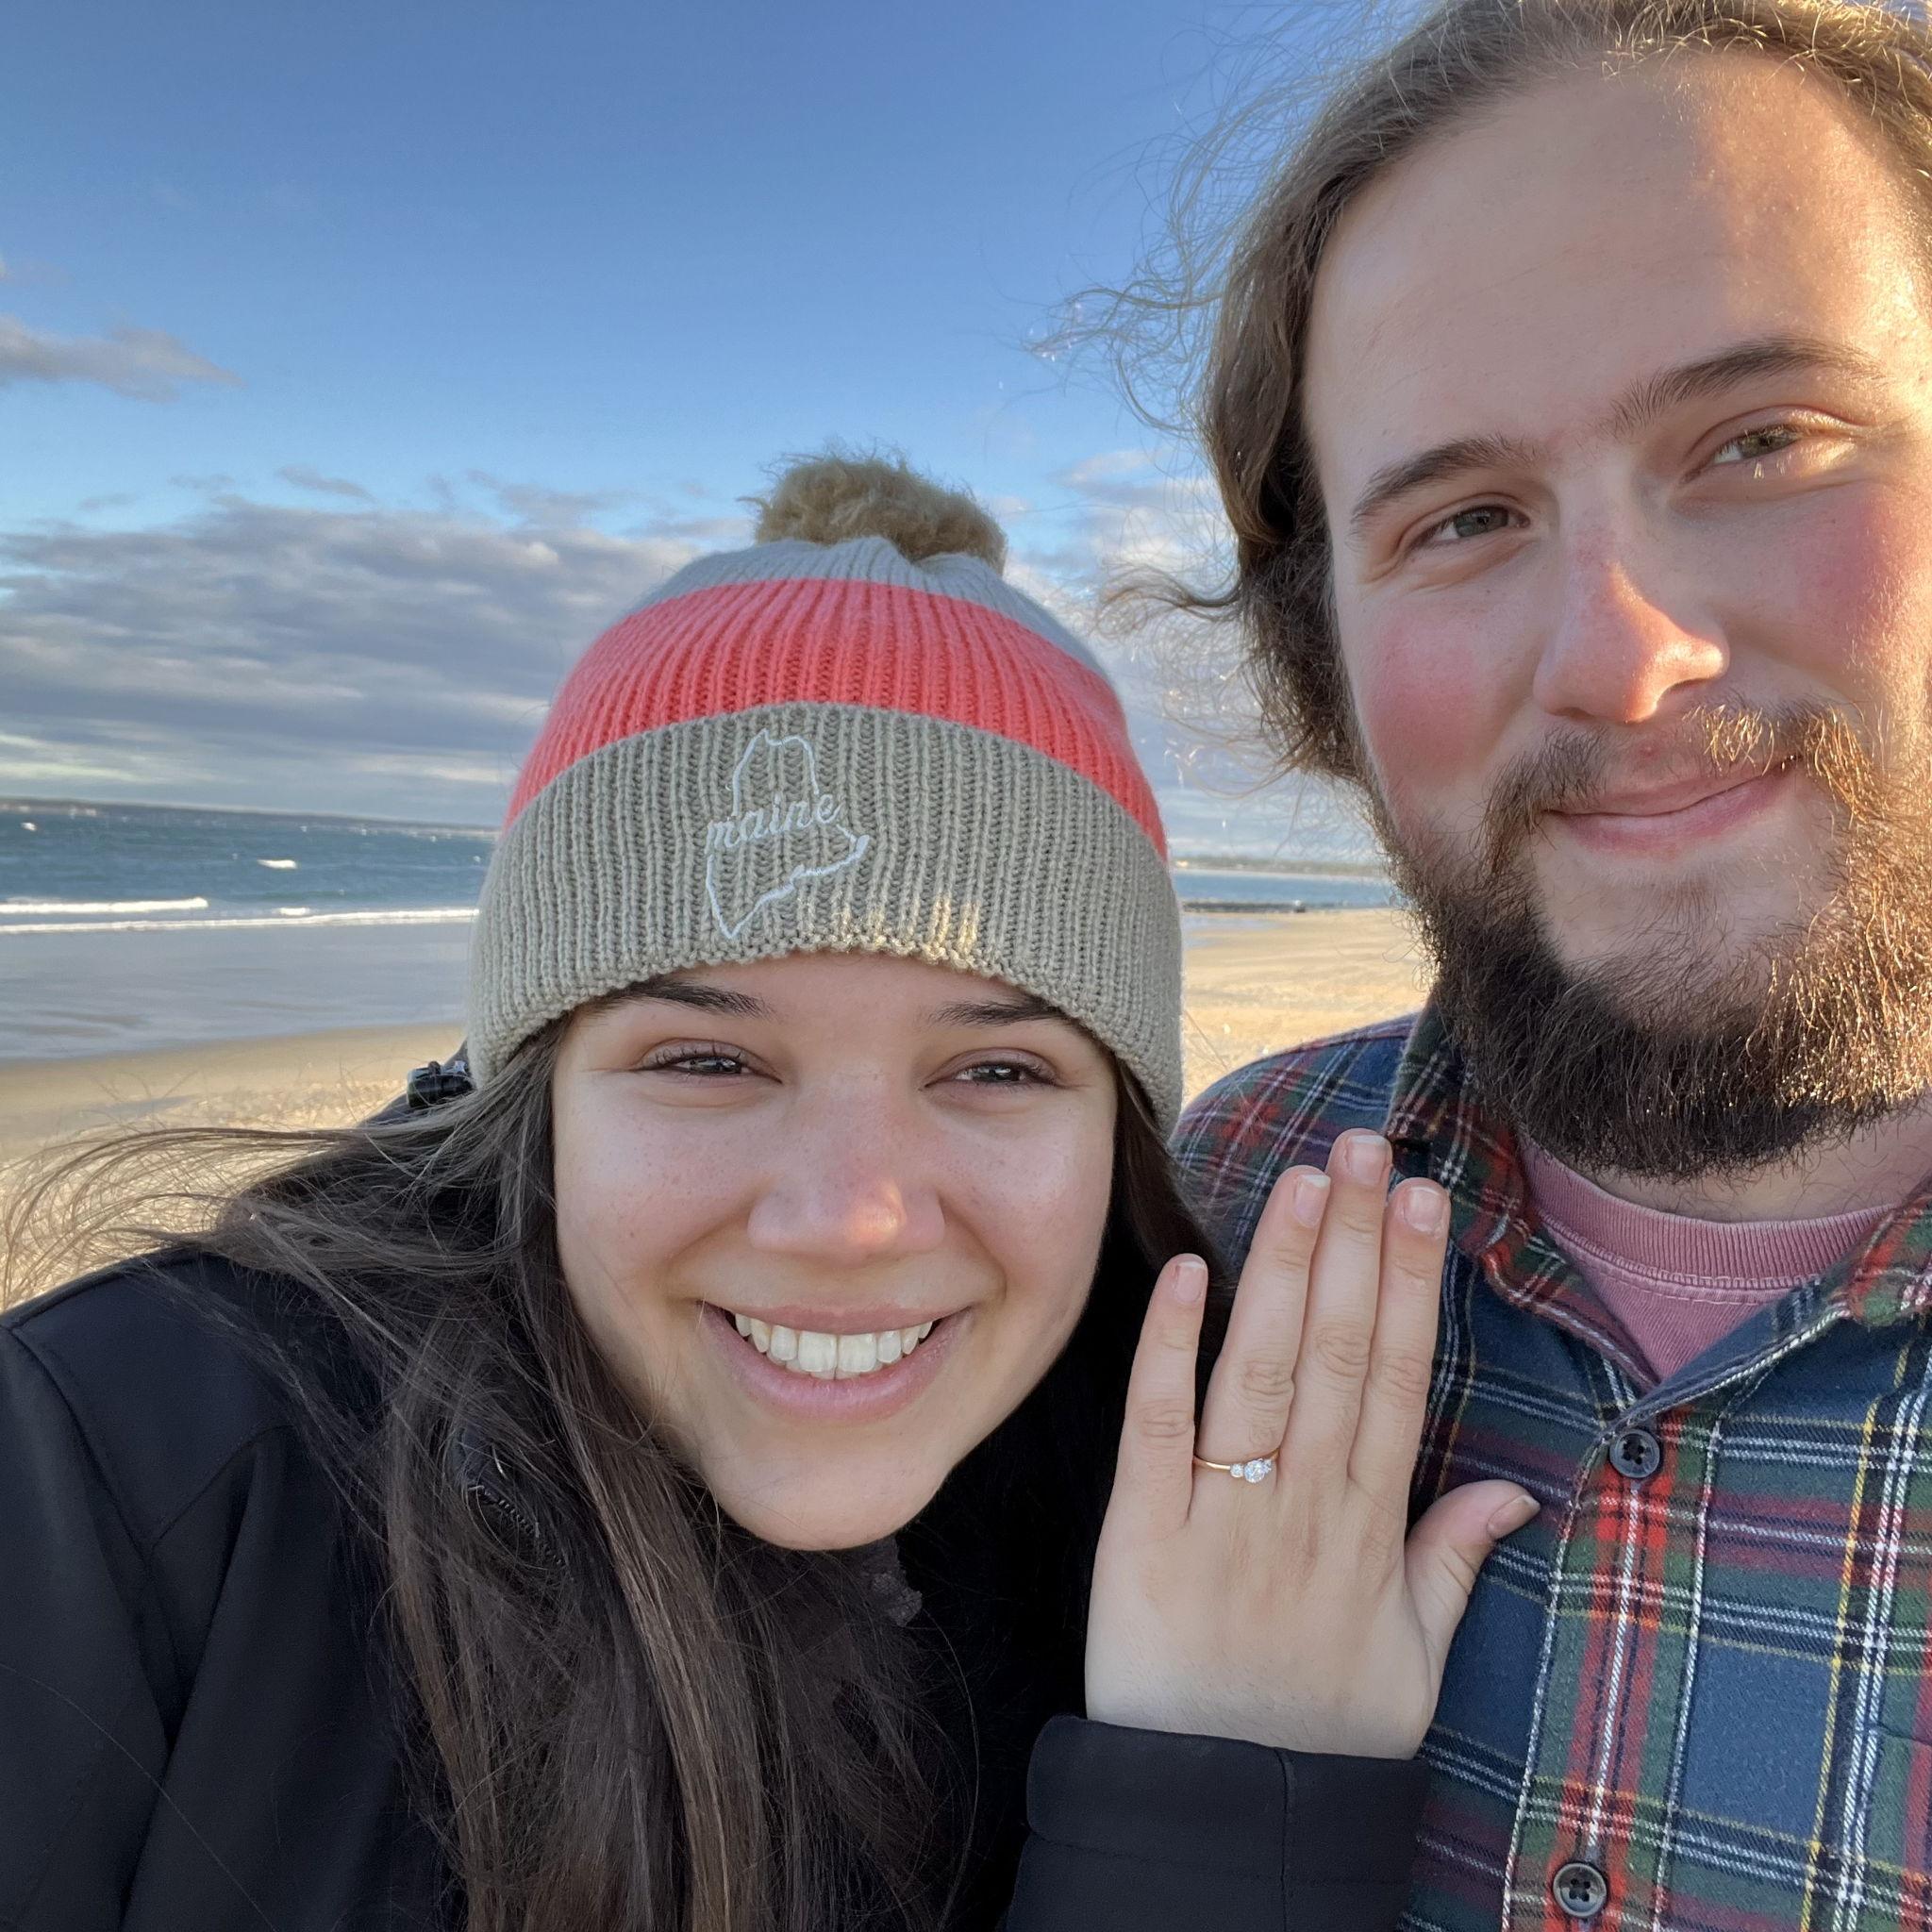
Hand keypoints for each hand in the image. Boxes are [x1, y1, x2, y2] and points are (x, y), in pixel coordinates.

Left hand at [1085, 1130, 1537, 1757]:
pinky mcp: (1142, 1528)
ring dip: (1285, 1270)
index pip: (1400, 1378)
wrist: (1218, 1811)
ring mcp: (1222, 1512)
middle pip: (1339, 1352)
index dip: (1412, 1284)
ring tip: (1306, 1181)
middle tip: (1365, 1146)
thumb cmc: (1318, 1733)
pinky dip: (1170, 1348)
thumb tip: (1514, 1489)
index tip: (1423, 1200)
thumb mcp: (1415, 1662)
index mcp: (1369, 1528)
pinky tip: (1188, 1273)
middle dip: (1355, 1244)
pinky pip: (1157, 1425)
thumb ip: (1453, 1563)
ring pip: (1262, 1370)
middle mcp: (1303, 1504)